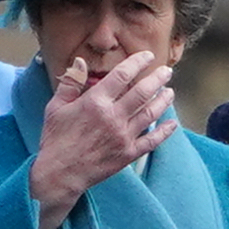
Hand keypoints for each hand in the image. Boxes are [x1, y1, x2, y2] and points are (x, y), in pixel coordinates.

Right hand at [27, 50, 175, 228]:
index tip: (147, 56)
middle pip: (142, 92)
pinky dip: (165, 131)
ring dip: (163, 101)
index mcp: (95, 102)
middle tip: (167, 71)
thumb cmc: (56, 138)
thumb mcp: (56, 107)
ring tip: (170, 92)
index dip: (137, 63)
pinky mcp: (129, 153)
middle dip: (157, 79)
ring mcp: (124, 135)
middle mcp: (113, 117)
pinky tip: (173, 123)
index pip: (122, 76)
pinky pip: (152, 140)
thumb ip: (71, 83)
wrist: (60, 172)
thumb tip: (81, 62)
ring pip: (150, 113)